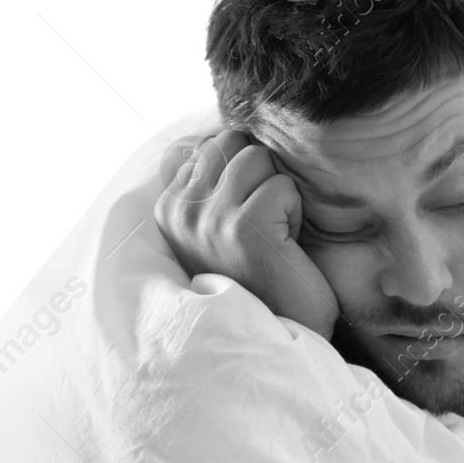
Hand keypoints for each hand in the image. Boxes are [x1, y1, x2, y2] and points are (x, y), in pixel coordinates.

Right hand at [153, 129, 338, 338]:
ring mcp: (206, 221)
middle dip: (261, 175)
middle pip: (233, 142)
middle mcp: (179, 213)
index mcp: (168, 208)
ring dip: (279, 194)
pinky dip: (295, 213)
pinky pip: (282, 186)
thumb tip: (217, 127)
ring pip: (257, 158)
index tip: (245, 220)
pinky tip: (284, 248)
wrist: (285, 335)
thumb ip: (211, 178)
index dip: (243, 173)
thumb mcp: (222, 224)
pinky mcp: (241, 229)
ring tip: (273, 237)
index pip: (211, 143)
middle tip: (265, 226)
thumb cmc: (263, 277)